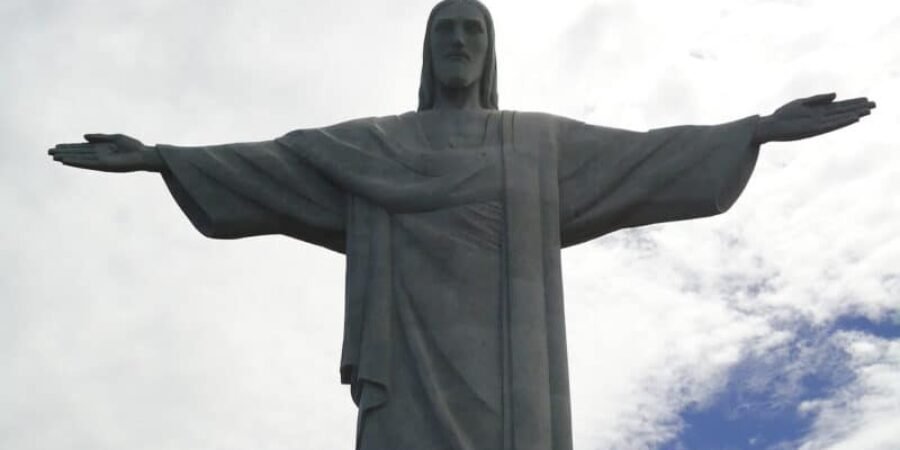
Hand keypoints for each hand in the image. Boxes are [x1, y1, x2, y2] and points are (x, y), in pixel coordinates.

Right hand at [48, 134, 161, 171]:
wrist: (144, 155)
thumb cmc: (133, 147)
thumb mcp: (115, 138)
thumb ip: (99, 137)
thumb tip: (83, 137)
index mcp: (101, 148)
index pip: (81, 148)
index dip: (69, 147)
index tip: (57, 146)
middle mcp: (99, 155)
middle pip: (77, 153)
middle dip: (64, 152)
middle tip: (49, 152)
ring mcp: (100, 161)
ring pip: (80, 159)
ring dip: (67, 158)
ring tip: (54, 157)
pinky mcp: (103, 166)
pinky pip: (87, 164)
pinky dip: (76, 162)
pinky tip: (67, 161)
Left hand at [754, 93, 875, 143]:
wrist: (770, 125)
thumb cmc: (784, 115)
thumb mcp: (802, 103)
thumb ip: (819, 99)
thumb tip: (836, 95)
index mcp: (819, 110)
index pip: (840, 106)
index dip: (853, 103)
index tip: (866, 99)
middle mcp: (821, 117)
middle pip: (843, 111)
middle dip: (858, 108)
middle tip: (874, 105)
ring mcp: (818, 124)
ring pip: (840, 118)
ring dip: (854, 115)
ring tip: (867, 111)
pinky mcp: (813, 129)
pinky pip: (831, 125)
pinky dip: (842, 121)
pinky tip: (852, 119)